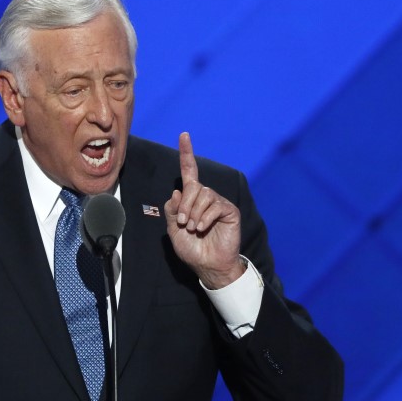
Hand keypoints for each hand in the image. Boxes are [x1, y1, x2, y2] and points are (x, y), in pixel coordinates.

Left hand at [164, 133, 244, 288]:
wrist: (208, 265)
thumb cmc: (192, 248)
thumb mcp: (173, 230)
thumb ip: (172, 210)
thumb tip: (177, 191)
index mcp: (191, 199)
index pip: (189, 172)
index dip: (186, 154)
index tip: (184, 135)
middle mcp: (205, 197)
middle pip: (193, 186)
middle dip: (185, 204)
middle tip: (184, 223)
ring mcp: (218, 203)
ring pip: (203, 195)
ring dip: (194, 213)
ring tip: (194, 228)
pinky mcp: (229, 211)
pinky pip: (215, 206)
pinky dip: (205, 218)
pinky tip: (203, 228)